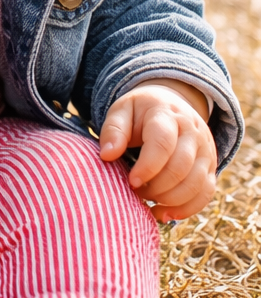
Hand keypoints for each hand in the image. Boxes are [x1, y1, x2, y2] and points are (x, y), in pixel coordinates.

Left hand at [99, 79, 216, 221]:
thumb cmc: (140, 111)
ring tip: (147, 200)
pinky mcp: (211, 167)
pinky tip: (164, 213)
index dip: (147, 167)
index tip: (132, 181)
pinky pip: (205, 194)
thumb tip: (106, 156)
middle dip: (157, 187)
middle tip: (136, 190)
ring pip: (196, 184)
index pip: (162, 144)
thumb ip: (113, 130)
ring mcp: (206, 150)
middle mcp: (192, 132)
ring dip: (170, 200)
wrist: (171, 104)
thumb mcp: (122, 110)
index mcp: (166, 114)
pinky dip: (186, 209)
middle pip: (180, 167)